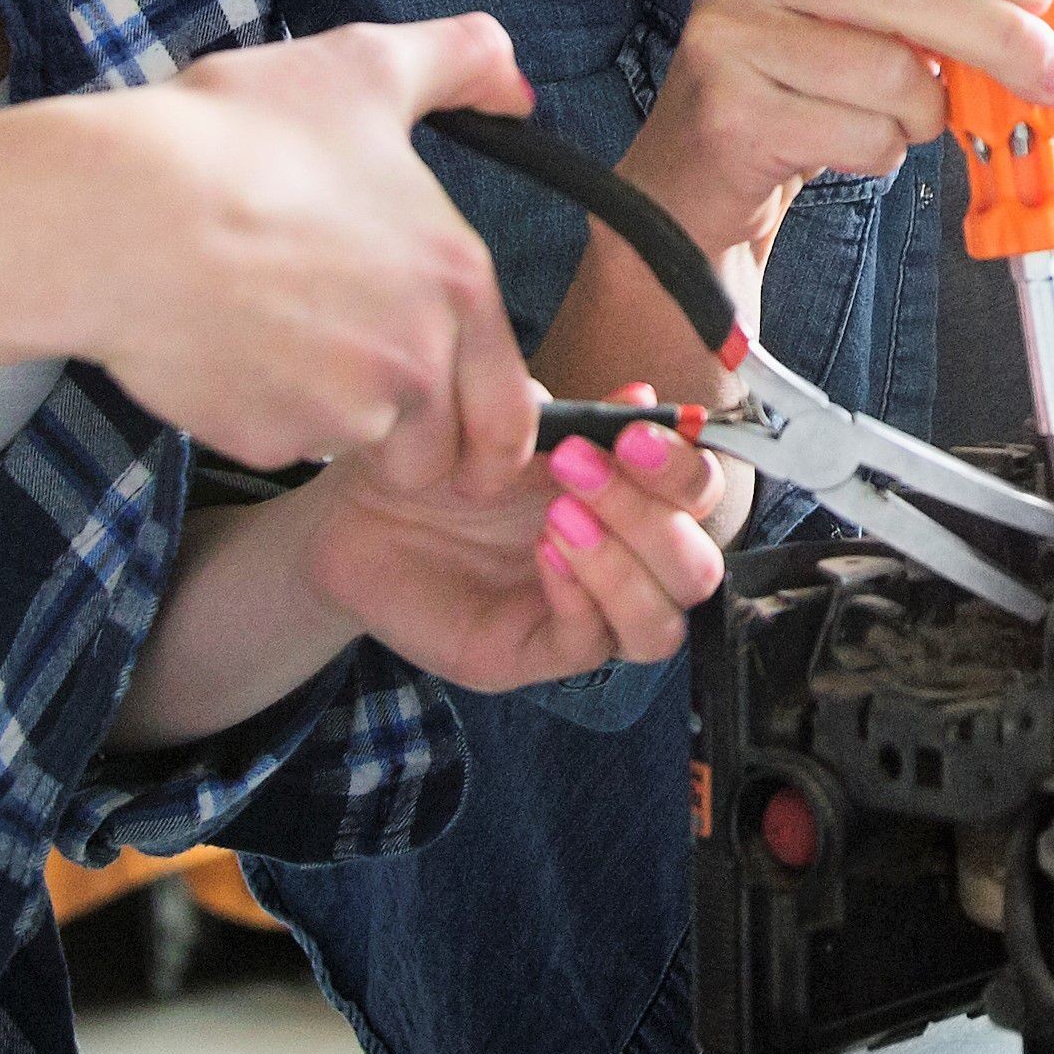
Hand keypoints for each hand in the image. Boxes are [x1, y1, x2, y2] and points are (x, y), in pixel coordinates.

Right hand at [60, 17, 545, 483]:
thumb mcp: (365, 67)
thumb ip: (463, 62)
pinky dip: (267, 410)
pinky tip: (231, 344)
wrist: (115, 213)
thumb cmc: (236, 137)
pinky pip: (282, 443)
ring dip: (337, 414)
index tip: (467, 427)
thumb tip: (517, 87)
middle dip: (418, 440)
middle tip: (371, 388)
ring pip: (358, 445)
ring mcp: (336, 412)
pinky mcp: (261, 439)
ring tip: (285, 332)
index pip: (511, 411)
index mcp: (456, 282)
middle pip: (442, 455)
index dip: (492, 427)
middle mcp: (413, 363)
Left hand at [289, 397, 745, 691]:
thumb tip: (647, 398)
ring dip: (624, 563)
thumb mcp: (512, 423)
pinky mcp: (531, 655)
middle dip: (653, 516)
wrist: (354, 509)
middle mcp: (619, 565)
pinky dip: (579, 594)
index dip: (684, 472)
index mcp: (628, 503)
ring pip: (660, 624)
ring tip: (558, 514)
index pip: (700, 503)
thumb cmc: (439, 461)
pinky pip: (590, 644)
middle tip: (580, 466)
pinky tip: (543, 549)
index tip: (635, 434)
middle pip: (697, 571)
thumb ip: (582, 417)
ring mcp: (582, 616)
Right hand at [628, 0, 1053, 253]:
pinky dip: (882, 151)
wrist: (702, 174)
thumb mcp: (901, 15)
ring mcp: (727, 31)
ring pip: (888, 72)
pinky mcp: (725, 107)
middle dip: (1002, 39)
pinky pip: (856, 132)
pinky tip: (853, 145)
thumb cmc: (814, 79)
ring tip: (906, 118)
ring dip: (926, 112)